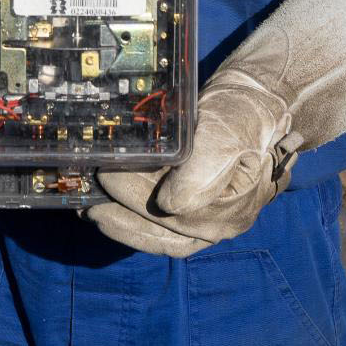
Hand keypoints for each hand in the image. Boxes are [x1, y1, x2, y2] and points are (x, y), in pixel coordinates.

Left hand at [88, 0, 345, 256]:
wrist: (259, 107)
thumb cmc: (243, 112)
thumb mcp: (228, 126)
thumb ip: (204, 166)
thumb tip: (171, 205)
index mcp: (233, 203)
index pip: (174, 209)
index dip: (135, 193)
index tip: (105, 172)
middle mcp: (224, 223)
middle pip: (163, 226)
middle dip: (121, 211)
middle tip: (86, 194)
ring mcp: (213, 225)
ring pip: (161, 239)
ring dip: (123, 227)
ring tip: (88, 211)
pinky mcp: (200, 219)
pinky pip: (164, 235)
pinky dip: (134, 229)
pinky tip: (108, 215)